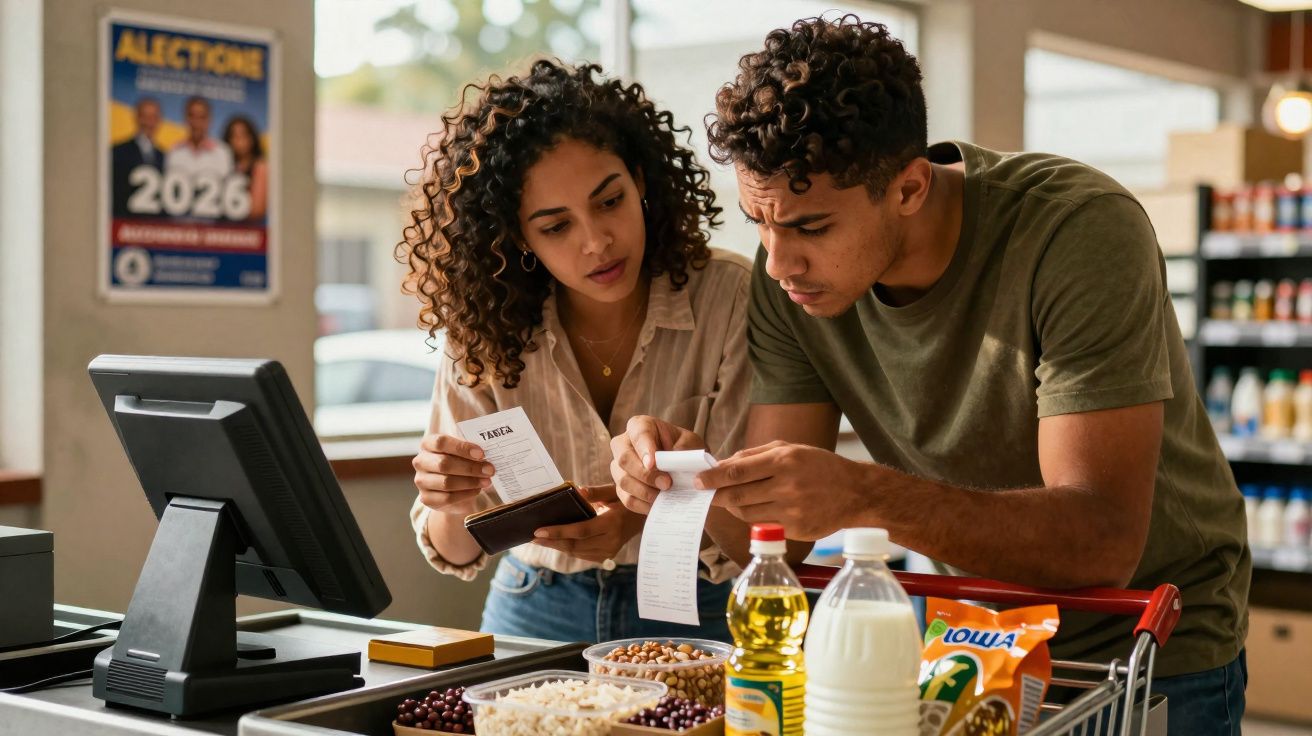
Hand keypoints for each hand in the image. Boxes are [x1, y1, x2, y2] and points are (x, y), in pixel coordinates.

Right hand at [412, 433, 493, 516]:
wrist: (452, 487)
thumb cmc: (459, 462)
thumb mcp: (463, 452)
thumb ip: (471, 450)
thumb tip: (487, 453)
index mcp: (428, 444)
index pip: (441, 442)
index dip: (462, 447)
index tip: (481, 454)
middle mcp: (421, 461)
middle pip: (444, 464)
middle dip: (470, 468)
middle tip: (489, 470)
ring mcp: (421, 481)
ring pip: (446, 482)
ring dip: (470, 482)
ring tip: (486, 481)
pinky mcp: (427, 498)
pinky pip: (447, 498)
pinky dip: (465, 494)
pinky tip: (476, 490)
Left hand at [530, 484, 643, 562]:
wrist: (646, 518)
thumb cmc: (627, 500)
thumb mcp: (614, 492)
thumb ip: (596, 493)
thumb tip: (576, 491)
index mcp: (612, 524)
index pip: (580, 531)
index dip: (558, 532)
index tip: (538, 531)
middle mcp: (610, 541)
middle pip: (574, 545)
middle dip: (551, 541)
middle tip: (532, 537)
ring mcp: (609, 552)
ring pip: (576, 552)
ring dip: (557, 546)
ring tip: (539, 540)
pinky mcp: (607, 556)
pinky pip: (582, 555)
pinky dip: (568, 549)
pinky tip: (556, 542)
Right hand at [609, 415, 705, 513]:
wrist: (684, 467)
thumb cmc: (685, 449)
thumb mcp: (691, 443)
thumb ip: (686, 447)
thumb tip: (676, 455)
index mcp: (640, 426)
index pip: (638, 433)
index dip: (644, 448)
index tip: (653, 463)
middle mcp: (623, 444)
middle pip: (624, 459)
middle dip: (645, 474)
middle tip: (667, 484)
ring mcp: (619, 467)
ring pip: (623, 480)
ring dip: (645, 491)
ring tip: (665, 495)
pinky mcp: (621, 487)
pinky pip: (627, 498)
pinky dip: (643, 504)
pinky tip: (658, 504)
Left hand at [696, 441, 867, 540]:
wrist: (855, 493)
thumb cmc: (819, 466)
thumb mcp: (790, 449)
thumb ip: (755, 455)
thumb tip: (722, 464)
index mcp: (783, 460)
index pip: (737, 470)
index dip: (713, 477)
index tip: (699, 480)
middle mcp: (786, 485)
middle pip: (737, 495)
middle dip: (717, 495)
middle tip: (707, 493)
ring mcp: (791, 510)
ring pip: (746, 513)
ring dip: (734, 507)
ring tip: (732, 500)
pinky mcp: (795, 529)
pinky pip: (762, 525)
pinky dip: (753, 518)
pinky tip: (756, 509)